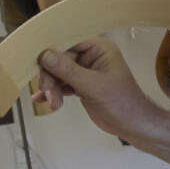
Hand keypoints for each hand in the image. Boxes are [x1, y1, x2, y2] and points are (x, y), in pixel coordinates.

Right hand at [32, 38, 159, 138]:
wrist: (132, 125)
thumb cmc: (123, 103)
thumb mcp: (93, 86)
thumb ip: (68, 70)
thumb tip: (46, 55)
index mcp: (99, 49)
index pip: (68, 43)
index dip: (51, 53)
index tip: (37, 62)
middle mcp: (91, 57)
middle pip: (59, 60)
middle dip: (51, 77)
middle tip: (48, 92)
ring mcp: (85, 71)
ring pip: (58, 74)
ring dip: (52, 88)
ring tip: (53, 103)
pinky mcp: (81, 85)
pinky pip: (61, 84)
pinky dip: (53, 92)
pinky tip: (43, 101)